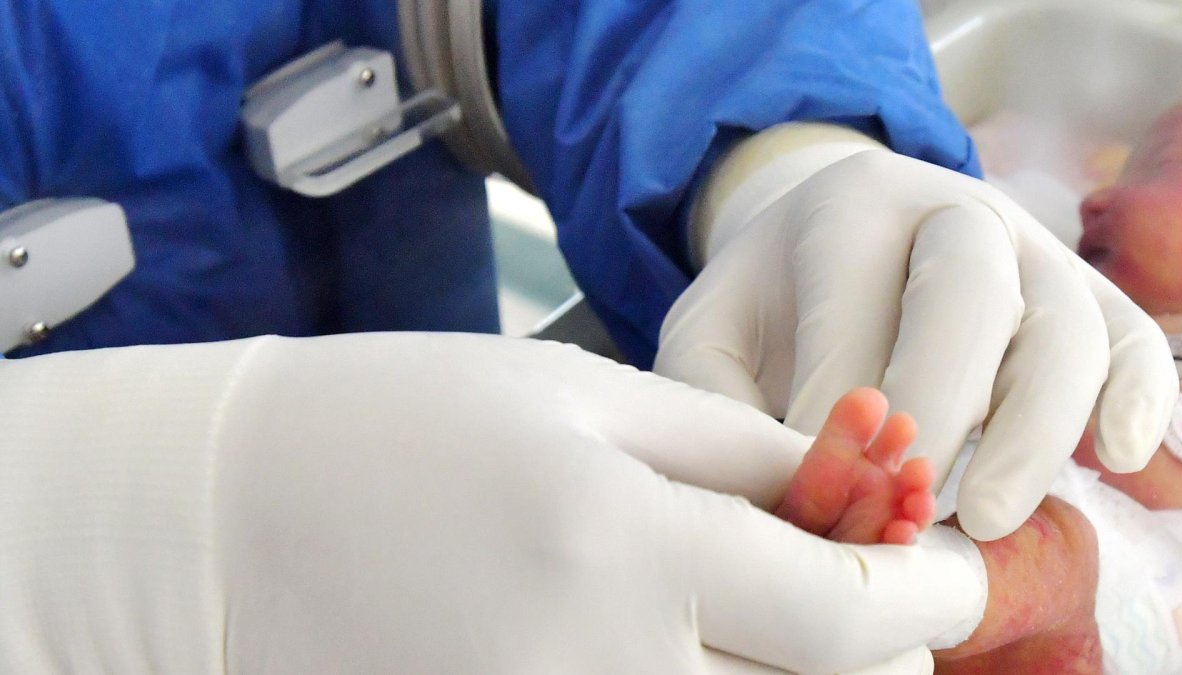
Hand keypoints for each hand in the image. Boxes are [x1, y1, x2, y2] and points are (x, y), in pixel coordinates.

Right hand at [219, 333, 982, 672]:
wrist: (218, 522)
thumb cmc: (395, 423)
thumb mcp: (575, 394)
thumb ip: (733, 452)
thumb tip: (853, 499)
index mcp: (619, 544)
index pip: (846, 611)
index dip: (927, 589)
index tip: (951, 562)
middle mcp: (597, 672)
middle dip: (879, 653)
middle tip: (860, 591)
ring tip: (778, 623)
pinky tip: (689, 655)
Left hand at [656, 125, 1177, 540]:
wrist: (839, 239)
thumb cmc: (769, 301)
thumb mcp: (708, 327)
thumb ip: (710, 392)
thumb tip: (763, 483)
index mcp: (852, 204)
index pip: (852, 288)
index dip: (837, 386)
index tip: (817, 476)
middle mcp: (954, 212)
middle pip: (970, 294)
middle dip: (941, 401)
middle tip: (909, 498)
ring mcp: (1034, 252)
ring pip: (1064, 327)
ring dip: (1035, 428)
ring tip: (985, 517)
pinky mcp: (1086, 297)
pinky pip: (1131, 339)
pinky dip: (1137, 397)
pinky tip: (1117, 460)